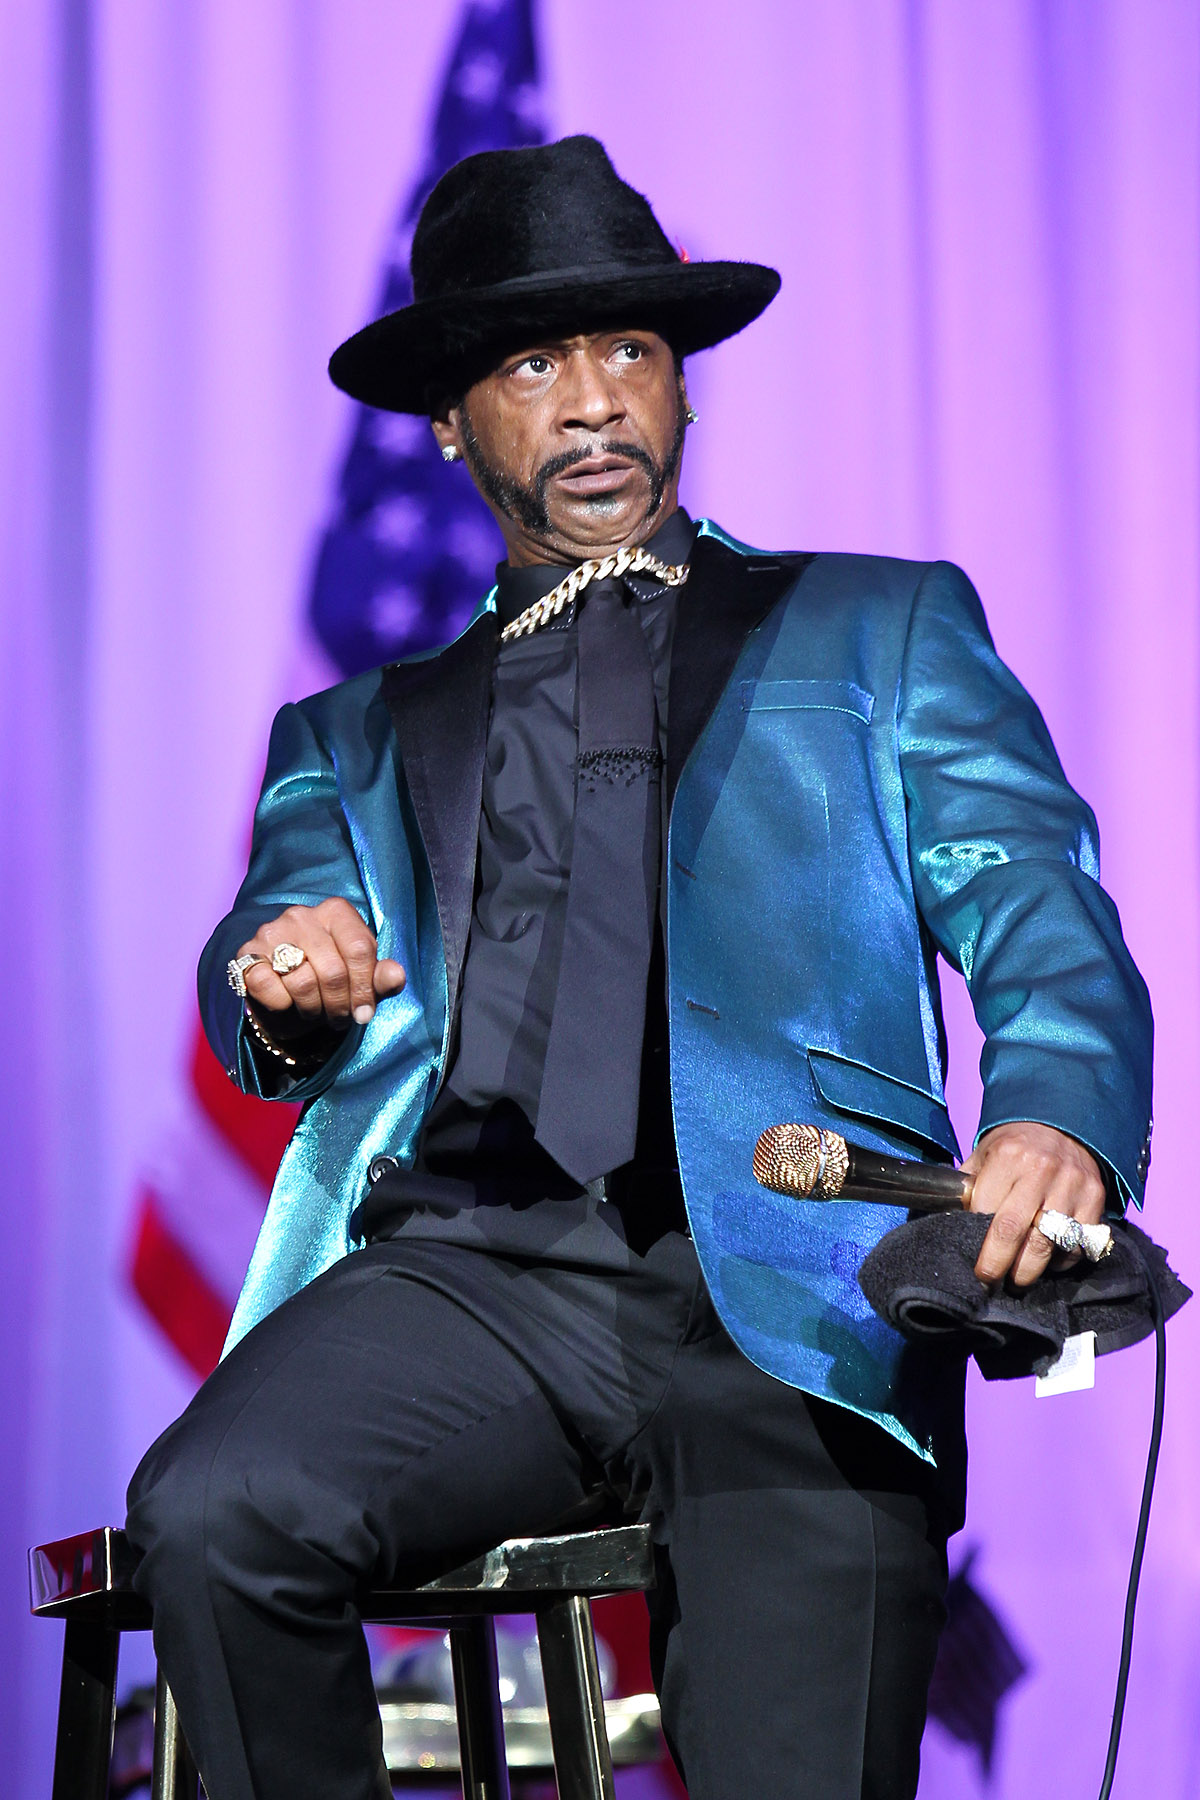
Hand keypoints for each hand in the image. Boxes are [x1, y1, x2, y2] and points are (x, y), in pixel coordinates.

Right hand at [237, 899, 405, 1038]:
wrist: (283, 996)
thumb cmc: (328, 984)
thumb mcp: (360, 982)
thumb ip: (381, 978)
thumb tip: (396, 975)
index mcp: (337, 912)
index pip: (360, 949)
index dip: (365, 989)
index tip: (364, 1013)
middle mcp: (302, 914)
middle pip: (333, 971)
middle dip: (340, 1006)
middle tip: (340, 1019)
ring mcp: (272, 931)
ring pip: (302, 982)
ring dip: (313, 1009)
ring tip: (316, 1012)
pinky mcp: (247, 953)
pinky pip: (268, 986)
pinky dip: (281, 1005)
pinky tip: (286, 1003)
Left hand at [963, 1121, 1105, 1287]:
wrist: (1062, 1124)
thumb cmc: (1015, 1146)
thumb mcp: (985, 1152)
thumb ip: (969, 1185)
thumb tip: (950, 1221)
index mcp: (1007, 1156)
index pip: (984, 1211)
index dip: (976, 1241)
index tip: (971, 1262)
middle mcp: (1040, 1169)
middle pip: (1013, 1231)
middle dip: (997, 1264)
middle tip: (989, 1280)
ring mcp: (1071, 1184)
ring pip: (1048, 1243)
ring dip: (1030, 1270)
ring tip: (1017, 1278)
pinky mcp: (1095, 1198)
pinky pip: (1077, 1243)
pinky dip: (1062, 1259)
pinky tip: (1049, 1260)